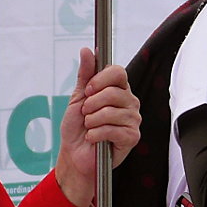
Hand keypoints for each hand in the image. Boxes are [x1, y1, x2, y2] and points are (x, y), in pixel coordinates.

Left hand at [54, 48, 140, 206]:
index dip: (100, 80)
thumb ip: (85, 74)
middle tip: (86, 114)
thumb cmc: (77, 128)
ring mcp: (133, 119)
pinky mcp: (132, 137)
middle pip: (113, 92)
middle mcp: (129, 102)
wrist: (74, 155)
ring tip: (90, 128)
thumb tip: (87, 50)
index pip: (118, 72)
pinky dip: (96, 134)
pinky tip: (94, 138)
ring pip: (110, 112)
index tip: (87, 90)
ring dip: (92, 122)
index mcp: (118, 90)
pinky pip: (112, 129)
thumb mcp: (77, 97)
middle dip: (91, 104)